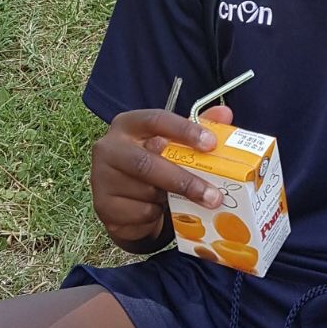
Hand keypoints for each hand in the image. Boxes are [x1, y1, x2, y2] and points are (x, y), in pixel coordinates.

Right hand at [90, 104, 229, 249]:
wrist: (124, 199)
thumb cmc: (153, 162)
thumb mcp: (172, 143)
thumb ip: (196, 128)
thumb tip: (225, 114)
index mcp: (128, 124)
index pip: (156, 120)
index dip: (184, 130)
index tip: (211, 144)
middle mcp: (109, 147)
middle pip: (147, 163)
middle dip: (183, 180)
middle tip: (214, 196)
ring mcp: (101, 177)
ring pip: (145, 191)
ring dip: (169, 199)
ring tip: (180, 200)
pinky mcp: (102, 205)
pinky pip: (139, 212)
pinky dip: (155, 214)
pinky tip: (156, 209)